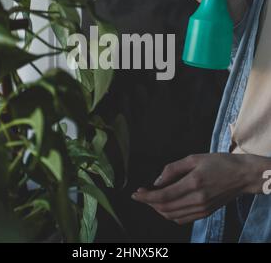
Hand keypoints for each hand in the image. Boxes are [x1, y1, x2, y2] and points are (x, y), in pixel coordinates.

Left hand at [132, 153, 270, 224]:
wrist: (242, 175)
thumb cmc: (218, 162)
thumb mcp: (194, 158)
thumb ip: (173, 169)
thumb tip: (156, 182)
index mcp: (194, 183)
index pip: (163, 196)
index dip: (146, 197)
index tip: (135, 194)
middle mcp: (197, 199)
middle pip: (165, 208)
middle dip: (149, 203)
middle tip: (140, 194)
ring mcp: (202, 209)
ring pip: (172, 216)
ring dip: (157, 209)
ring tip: (150, 198)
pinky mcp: (205, 213)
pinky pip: (182, 219)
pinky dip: (169, 214)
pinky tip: (165, 204)